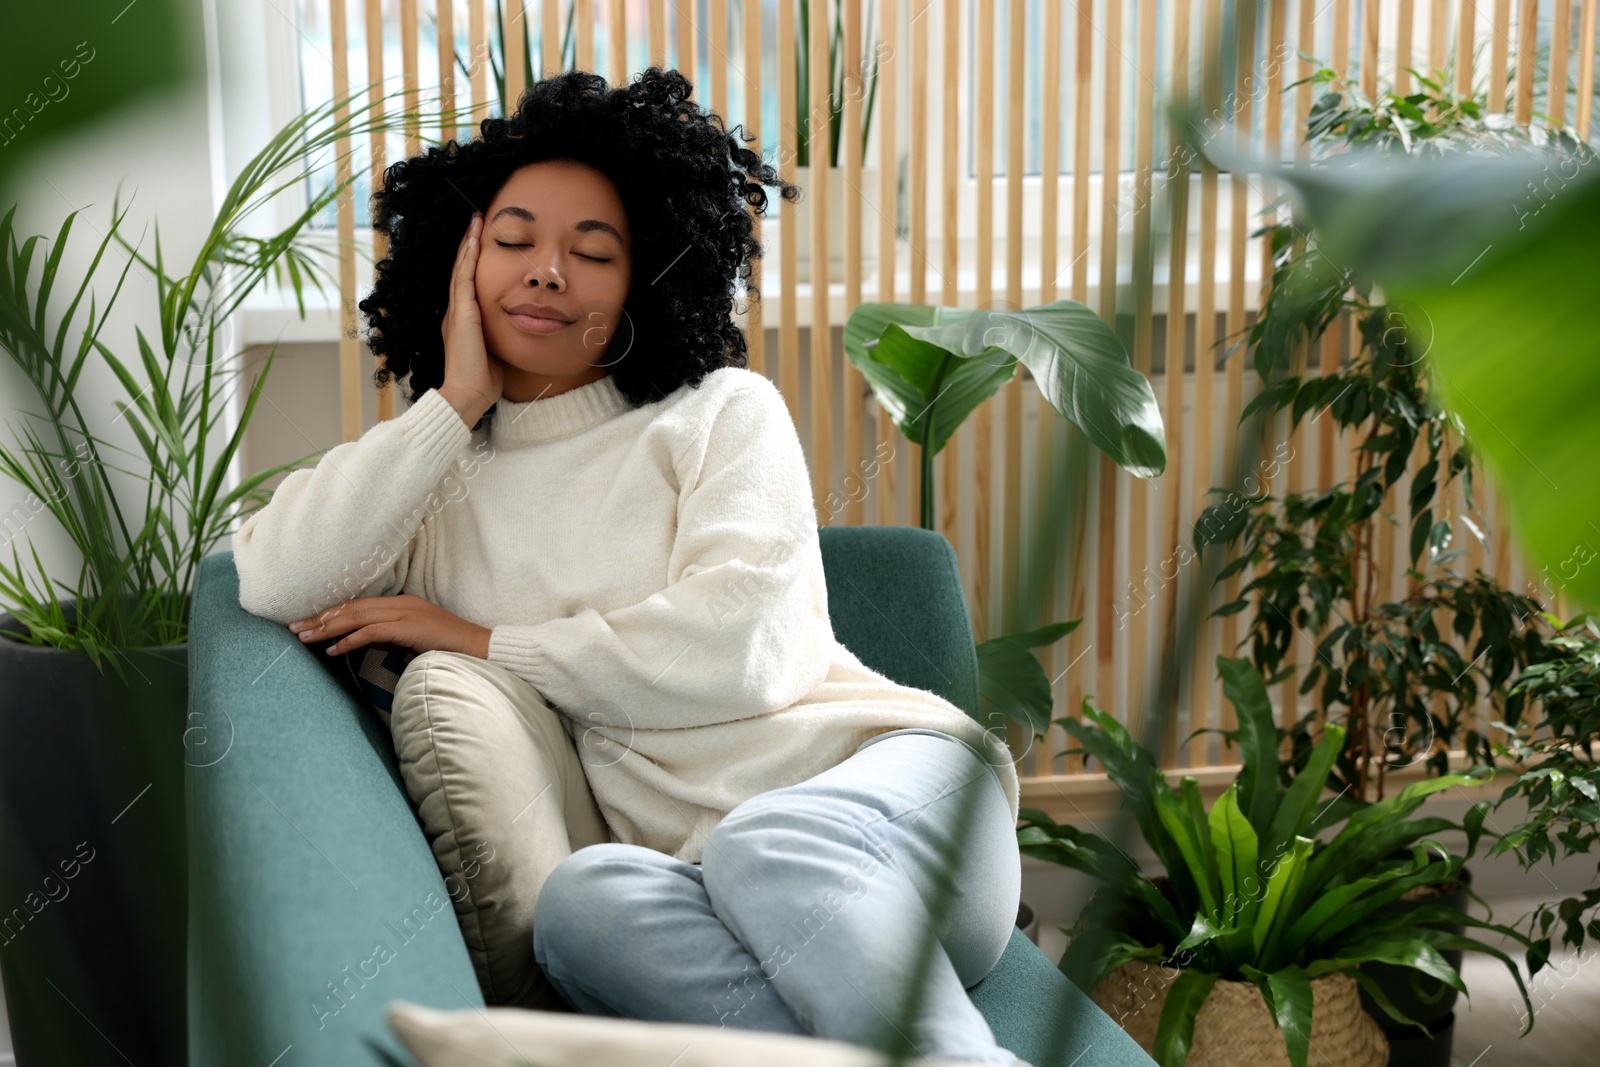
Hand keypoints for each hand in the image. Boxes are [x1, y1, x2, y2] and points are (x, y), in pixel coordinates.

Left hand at [288, 595, 491, 658]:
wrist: (480, 648)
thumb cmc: (451, 648)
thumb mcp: (417, 638)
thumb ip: (394, 635)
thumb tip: (367, 641)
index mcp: (402, 602)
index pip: (359, 605)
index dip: (331, 612)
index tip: (309, 622)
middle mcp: (400, 602)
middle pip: (351, 607)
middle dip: (320, 617)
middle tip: (293, 627)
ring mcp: (405, 612)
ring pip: (355, 617)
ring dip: (326, 628)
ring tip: (302, 637)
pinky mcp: (408, 627)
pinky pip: (370, 632)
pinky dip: (347, 640)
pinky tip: (330, 650)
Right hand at [440, 212, 503, 421]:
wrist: (467, 395)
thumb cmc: (483, 381)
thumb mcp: (495, 353)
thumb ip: (500, 338)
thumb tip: (517, 333)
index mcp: (463, 321)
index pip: (468, 284)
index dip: (472, 262)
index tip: (481, 242)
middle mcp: (457, 312)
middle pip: (462, 270)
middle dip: (469, 245)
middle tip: (475, 221)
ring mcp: (457, 312)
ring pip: (461, 269)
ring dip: (468, 244)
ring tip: (474, 221)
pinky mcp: (462, 314)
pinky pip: (464, 279)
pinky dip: (468, 258)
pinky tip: (474, 241)